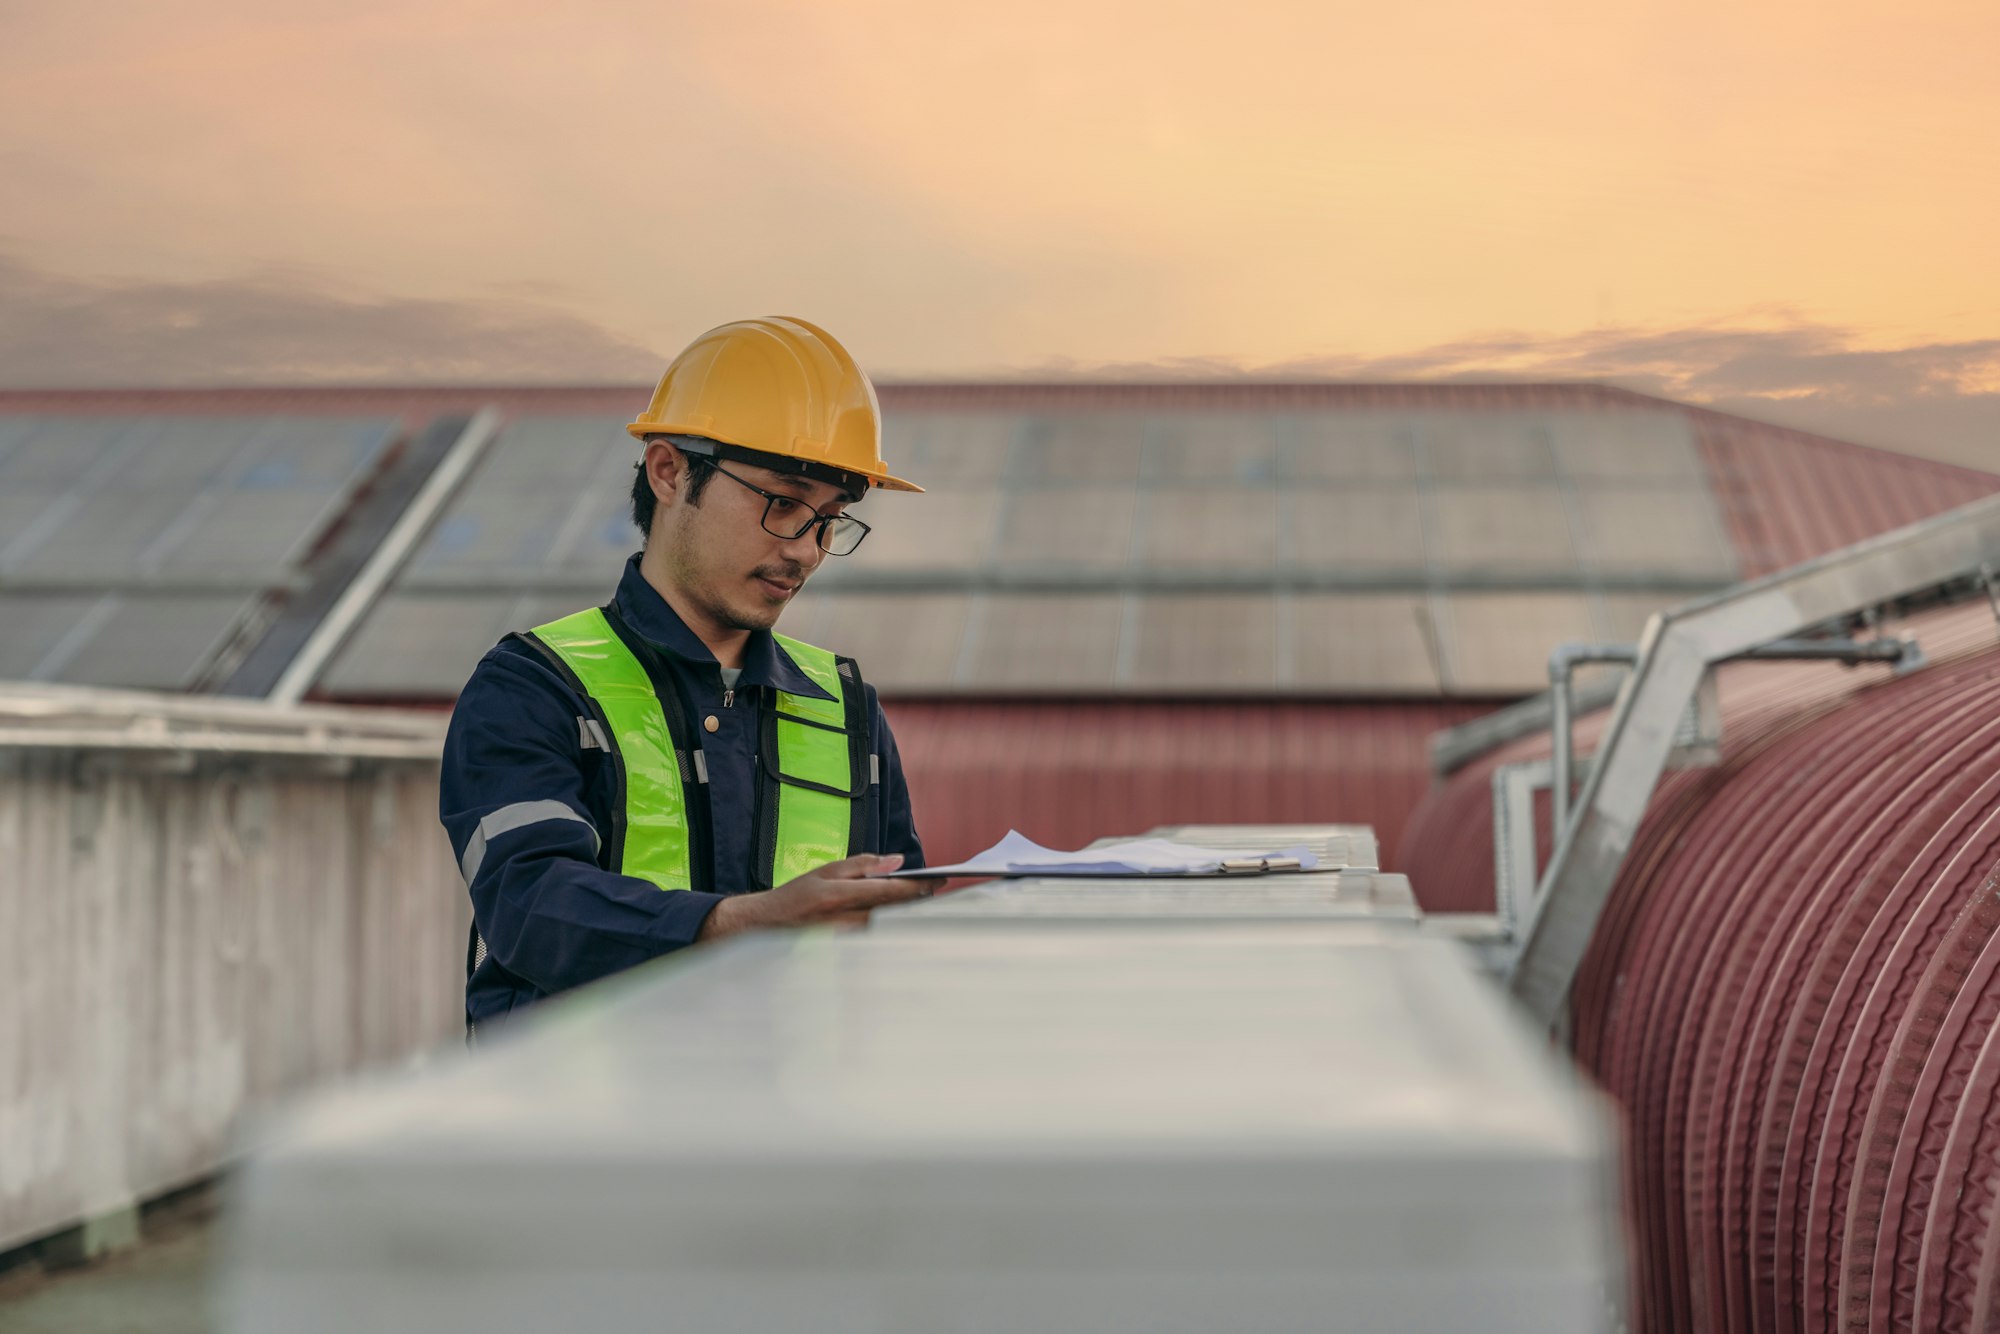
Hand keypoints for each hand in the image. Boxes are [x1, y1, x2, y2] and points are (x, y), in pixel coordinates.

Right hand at [697, 853, 943, 940]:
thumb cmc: (796, 895)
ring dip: (908, 915)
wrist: (764, 925)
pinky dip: (892, 928)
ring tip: (925, 902)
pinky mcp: (845, 951)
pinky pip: (876, 939)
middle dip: (919, 900)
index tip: (938, 880)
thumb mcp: (826, 870)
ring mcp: (845, 938)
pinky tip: (901, 920)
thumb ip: (862, 865)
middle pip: (895, 911)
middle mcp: (844, 918)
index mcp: (840, 894)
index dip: (918, 886)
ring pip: (889, 926)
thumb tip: (896, 861)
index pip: (890, 891)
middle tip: (939, 890)